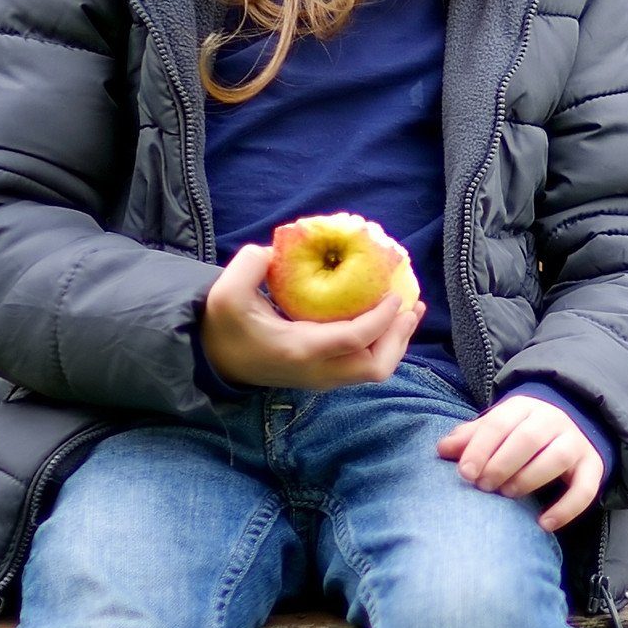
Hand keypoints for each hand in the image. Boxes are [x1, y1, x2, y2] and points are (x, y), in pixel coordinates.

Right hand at [200, 242, 423, 389]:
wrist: (216, 360)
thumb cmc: (224, 326)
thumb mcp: (226, 294)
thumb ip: (248, 266)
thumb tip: (275, 250)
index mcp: (300, 350)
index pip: (354, 340)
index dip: (381, 319)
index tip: (395, 294)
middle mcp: (318, 371)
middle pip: (376, 366)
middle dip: (399, 338)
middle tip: (411, 307)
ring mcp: (324, 378)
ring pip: (375, 370)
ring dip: (396, 342)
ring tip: (411, 312)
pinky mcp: (326, 376)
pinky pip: (365, 365)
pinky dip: (383, 344)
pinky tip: (389, 320)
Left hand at [438, 394, 604, 530]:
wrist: (571, 425)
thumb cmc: (520, 432)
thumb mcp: (496, 428)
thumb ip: (470, 438)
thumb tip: (441, 449)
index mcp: (524, 407)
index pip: (500, 423)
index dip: (480, 449)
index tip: (465, 474)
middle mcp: (554, 420)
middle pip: (529, 439)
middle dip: (501, 465)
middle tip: (483, 486)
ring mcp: (576, 442)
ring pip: (557, 458)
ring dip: (528, 479)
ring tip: (507, 495)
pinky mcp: (593, 466)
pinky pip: (585, 489)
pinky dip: (566, 508)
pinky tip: (544, 523)